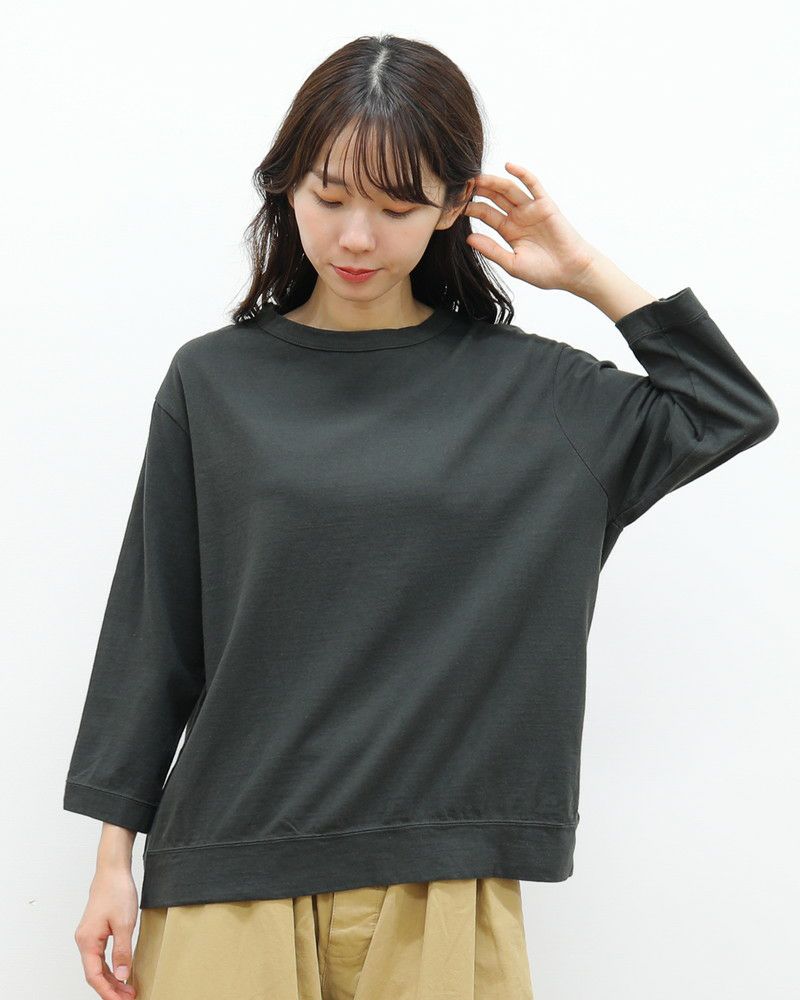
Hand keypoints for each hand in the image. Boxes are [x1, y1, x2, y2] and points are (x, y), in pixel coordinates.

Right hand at [74, 866, 138, 997]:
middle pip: (95, 973)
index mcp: (87, 941)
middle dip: (111, 988)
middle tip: (128, 997)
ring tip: (127, 989)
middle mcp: (84, 940)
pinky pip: (100, 955)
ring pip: (98, 965)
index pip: (94, 976)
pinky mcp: (95, 931)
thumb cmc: (116, 891)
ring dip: (112, 978)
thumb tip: (122, 974)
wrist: (113, 870)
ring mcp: (88, 936)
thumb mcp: (124, 923)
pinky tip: (122, 971)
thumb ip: (122, 951)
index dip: (107, 991)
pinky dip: (111, 966)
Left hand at [464, 163, 600, 293]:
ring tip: (477, 177)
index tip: (455, 204)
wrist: (571, 271)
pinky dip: (522, 174)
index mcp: (509, 231)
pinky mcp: (545, 204)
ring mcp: (531, 209)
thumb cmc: (543, 272)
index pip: (486, 214)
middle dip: (479, 190)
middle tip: (461, 184)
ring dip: (494, 182)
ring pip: (509, 190)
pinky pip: (533, 185)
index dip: (471, 208)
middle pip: (495, 198)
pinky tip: (508, 166)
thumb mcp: (512, 263)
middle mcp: (518, 217)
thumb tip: (468, 239)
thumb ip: (492, 250)